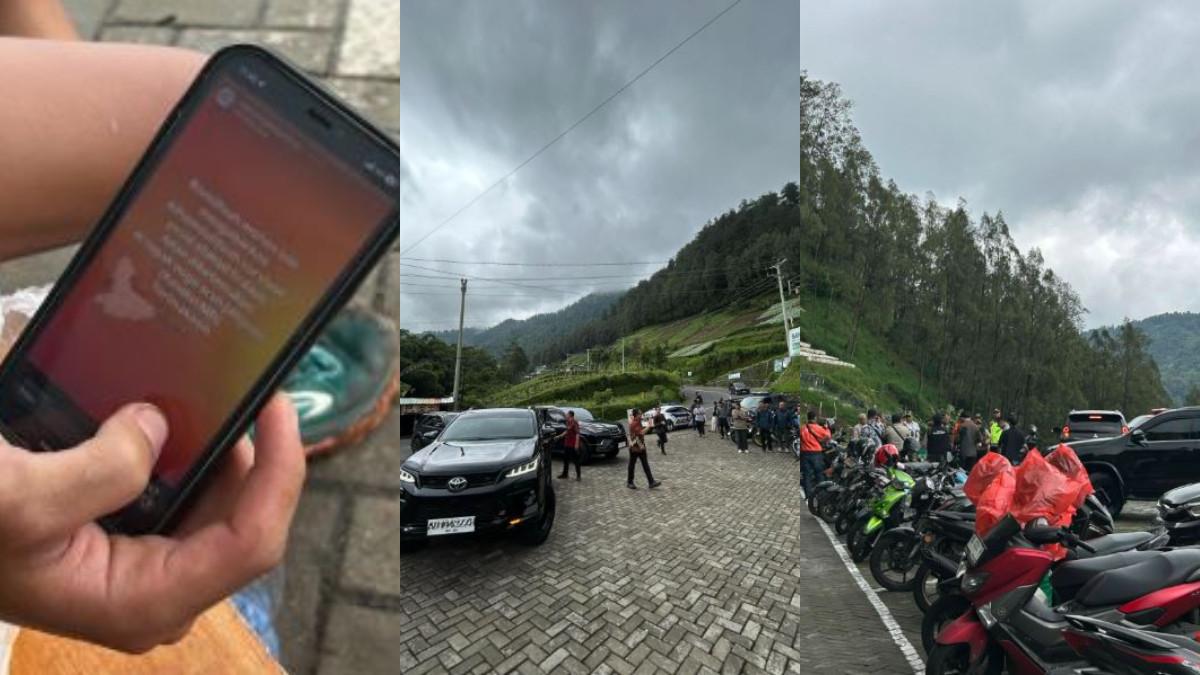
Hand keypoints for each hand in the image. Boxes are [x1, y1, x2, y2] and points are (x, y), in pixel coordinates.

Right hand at [0, 393, 305, 651]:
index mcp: (141, 601)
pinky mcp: (123, 544)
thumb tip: (156, 428)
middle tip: (250, 386)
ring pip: (215, 506)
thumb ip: (103, 470)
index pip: (252, 542)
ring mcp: (140, 570)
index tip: (278, 405)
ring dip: (221, 450)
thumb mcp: (20, 499)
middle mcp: (153, 594)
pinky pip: (179, 498)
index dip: (280, 473)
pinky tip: (183, 412)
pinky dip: (187, 455)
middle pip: (242, 520)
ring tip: (223, 392)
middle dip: (254, 455)